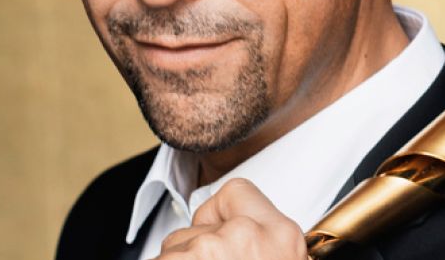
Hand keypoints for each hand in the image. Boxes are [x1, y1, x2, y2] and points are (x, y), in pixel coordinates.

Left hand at [155, 178, 309, 259]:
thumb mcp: (285, 259)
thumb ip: (267, 247)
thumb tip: (253, 247)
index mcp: (282, 237)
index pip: (237, 191)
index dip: (222, 216)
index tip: (222, 236)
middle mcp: (246, 236)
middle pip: (199, 224)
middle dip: (197, 249)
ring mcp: (209, 249)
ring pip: (174, 246)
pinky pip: (158, 257)